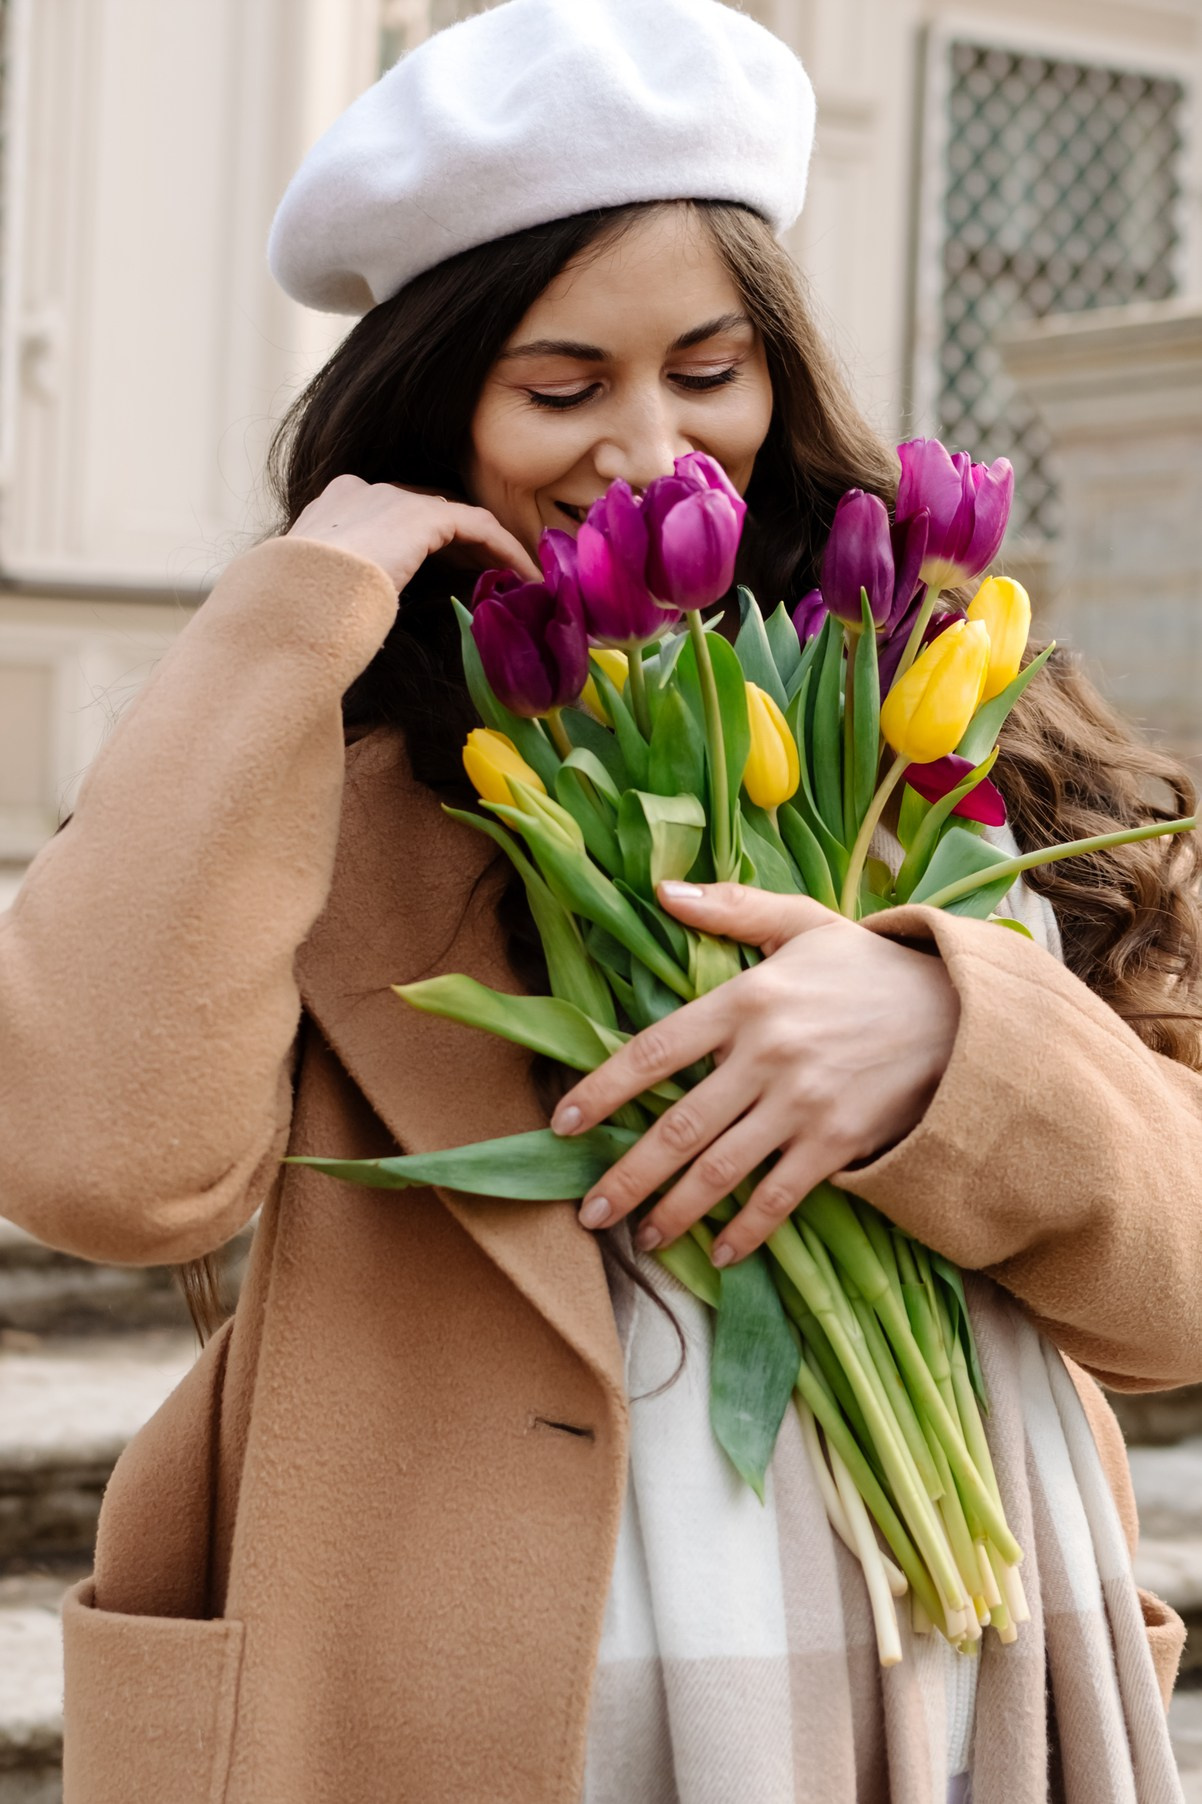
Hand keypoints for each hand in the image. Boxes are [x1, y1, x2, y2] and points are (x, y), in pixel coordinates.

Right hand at [286, 475, 540, 592]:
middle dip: (462, 546)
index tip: (447, 575)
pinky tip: (526, 576)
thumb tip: (348, 627)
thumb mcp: (317, 599)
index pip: (389, 517)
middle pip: (427, 513)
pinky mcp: (422, 516)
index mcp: (331, 510)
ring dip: (491, 550)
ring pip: (457, 519)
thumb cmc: (299, 616)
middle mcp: (362, 492)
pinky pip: (479, 527)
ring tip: (519, 581)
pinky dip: (505, 550)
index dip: (423, 545)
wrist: (296, 602)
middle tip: (493, 579)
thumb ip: (342, 593)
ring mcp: (391, 498)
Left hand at [552, 882, 960, 1266]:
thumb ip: (730, 910)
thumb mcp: (803, 923)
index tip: (563, 1124)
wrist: (961, 1012)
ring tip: (640, 1237)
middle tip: (588, 1210)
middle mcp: (766, 1057)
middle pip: (677, 1127)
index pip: (654, 1050)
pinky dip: (746, 1230)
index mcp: (746, 1000)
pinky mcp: (838, 1143)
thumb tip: (660, 891)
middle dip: (625, 1176)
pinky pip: (780, 1197)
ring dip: (672, 1211)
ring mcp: (802, 1105)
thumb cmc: (870, 967)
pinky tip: (718, 1253)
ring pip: (719, 1171)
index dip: (602, 1090)